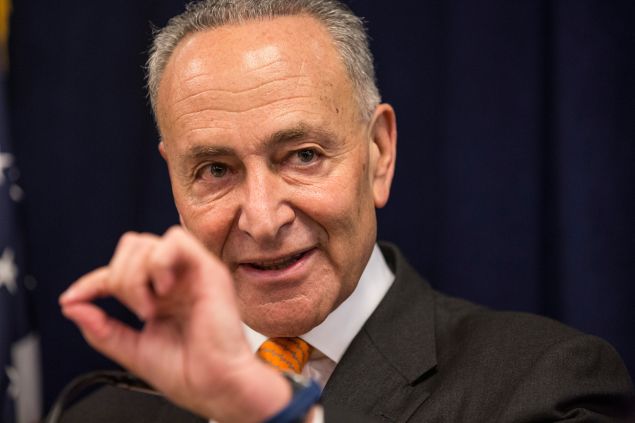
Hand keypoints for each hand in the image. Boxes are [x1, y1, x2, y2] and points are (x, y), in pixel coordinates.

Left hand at [59, 226, 290, 421]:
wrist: (215, 385)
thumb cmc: (187, 373)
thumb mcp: (133, 349)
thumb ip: (101, 329)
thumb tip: (72, 307)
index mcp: (160, 297)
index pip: (119, 272)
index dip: (92, 282)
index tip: (72, 299)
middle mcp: (175, 280)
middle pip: (131, 247)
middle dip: (119, 278)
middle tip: (136, 312)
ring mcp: (192, 273)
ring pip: (147, 243)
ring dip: (136, 276)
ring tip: (150, 308)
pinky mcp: (208, 269)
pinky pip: (175, 241)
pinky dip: (158, 262)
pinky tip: (163, 291)